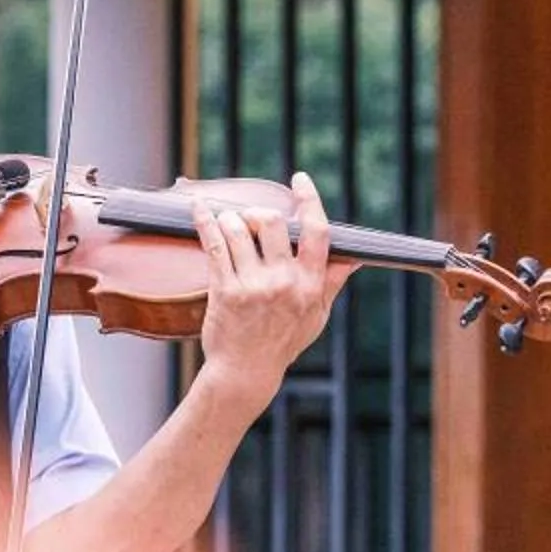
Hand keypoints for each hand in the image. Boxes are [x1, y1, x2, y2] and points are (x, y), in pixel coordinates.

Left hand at [191, 171, 348, 411]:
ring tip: (227, 222)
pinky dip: (204, 221)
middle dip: (257, 213)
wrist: (246, 372)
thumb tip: (353, 258)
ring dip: (229, 218)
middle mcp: (283, 282)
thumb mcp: (316, 316)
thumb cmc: (283, 343)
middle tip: (248, 219)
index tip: (299, 179)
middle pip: (271, 222)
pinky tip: (197, 209)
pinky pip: (214, 245)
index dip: (309, 200)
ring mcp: (252, 286)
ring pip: (238, 229)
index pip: (316, 232)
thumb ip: (331, 282)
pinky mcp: (225, 291)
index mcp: (310, 285)